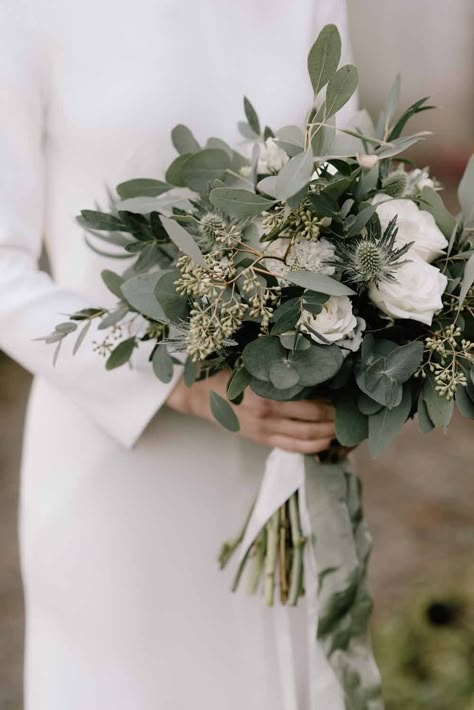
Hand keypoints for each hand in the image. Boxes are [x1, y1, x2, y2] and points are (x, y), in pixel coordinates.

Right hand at [167, 370, 335, 454]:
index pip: (309, 404)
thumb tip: (311, 368)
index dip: (331, 405)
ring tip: (342, 430)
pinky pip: (291, 448)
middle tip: (351, 415)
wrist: (199, 395)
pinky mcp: (260, 439)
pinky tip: (324, 442)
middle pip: (312, 424)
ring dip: (327, 436)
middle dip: (335, 422)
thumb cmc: (227, 374)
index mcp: (266, 395)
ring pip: (305, 439)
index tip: (345, 399)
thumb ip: (276, 370)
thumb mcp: (251, 367)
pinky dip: (311, 447)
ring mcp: (264, 430)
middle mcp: (267, 415)